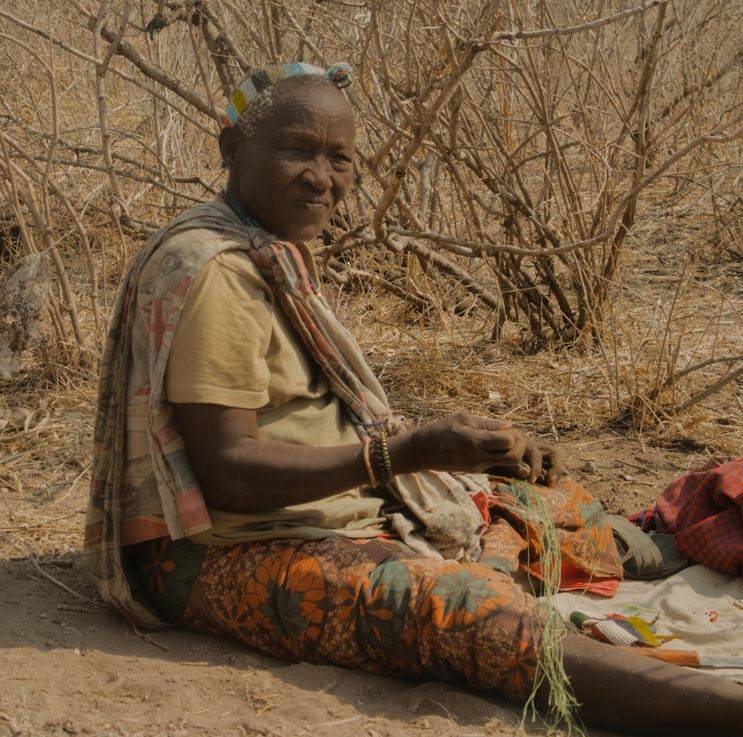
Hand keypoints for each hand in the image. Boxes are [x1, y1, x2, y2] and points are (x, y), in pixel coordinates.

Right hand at [411, 412, 562, 484]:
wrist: (420, 452)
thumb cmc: (439, 429)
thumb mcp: (461, 418)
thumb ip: (486, 424)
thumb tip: (509, 426)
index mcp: (474, 441)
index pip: (508, 441)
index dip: (513, 434)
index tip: (506, 427)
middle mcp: (478, 457)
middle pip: (513, 457)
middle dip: (519, 446)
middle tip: (512, 436)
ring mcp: (478, 467)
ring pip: (507, 464)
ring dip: (511, 452)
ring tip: (502, 440)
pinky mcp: (475, 470)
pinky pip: (496, 464)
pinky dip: (501, 455)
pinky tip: (492, 445)